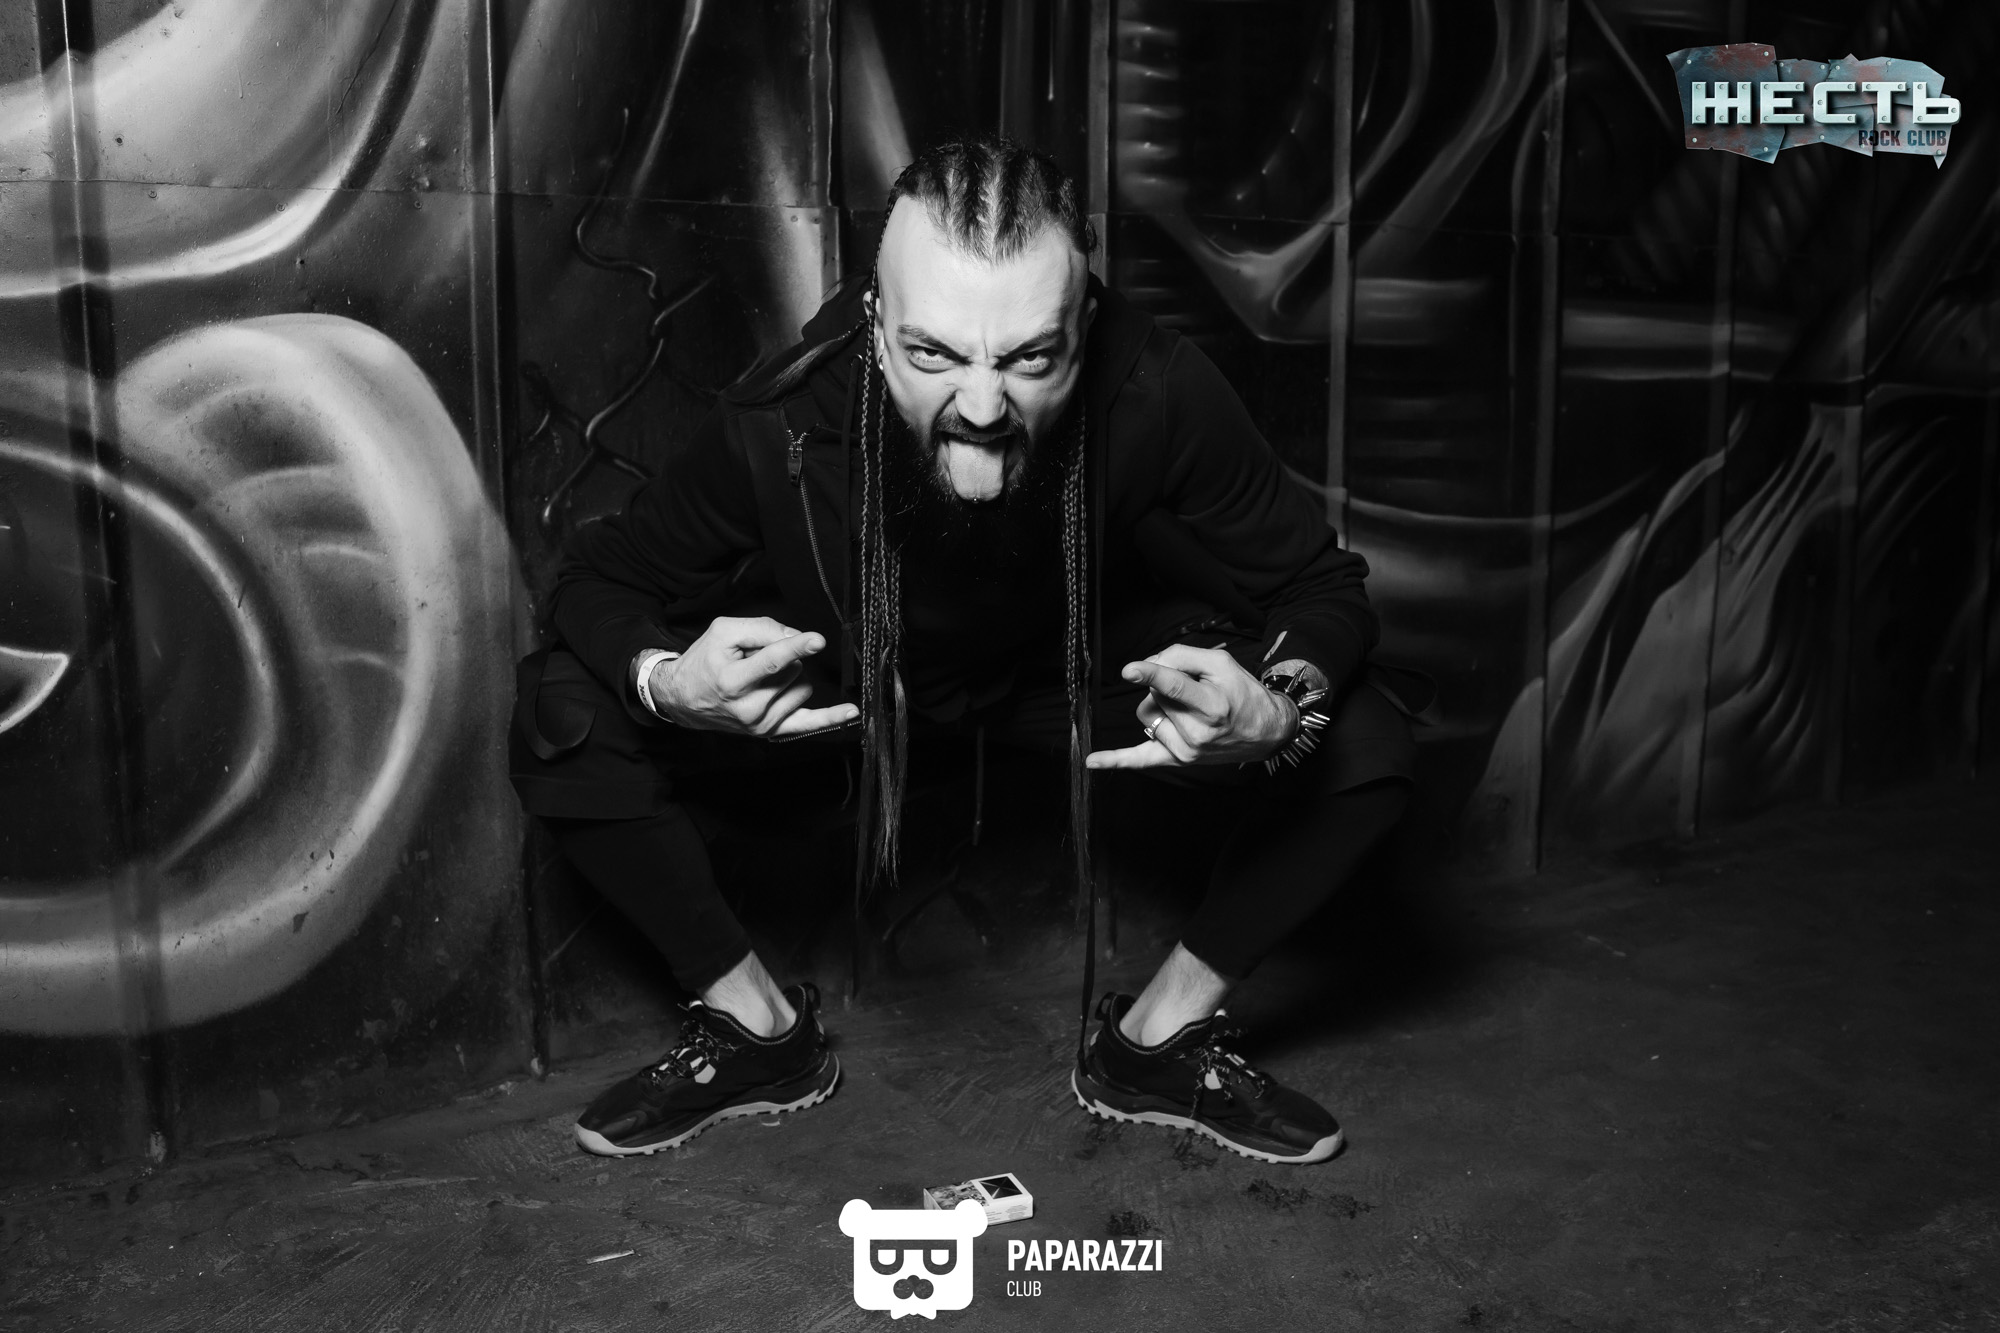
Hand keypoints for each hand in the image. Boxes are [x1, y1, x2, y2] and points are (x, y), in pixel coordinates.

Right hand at [648, 616, 859, 738]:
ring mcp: (761, 723)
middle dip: (783, 656)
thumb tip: (795, 637)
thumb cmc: (704, 662)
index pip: (772, 661)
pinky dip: (830, 717)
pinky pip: (808, 723)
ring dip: (790, 677)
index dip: (796, 646)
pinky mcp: (770, 732)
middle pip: (792, 670)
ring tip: (761, 677)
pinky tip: (851, 712)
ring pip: (802, 687)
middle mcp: (748, 707)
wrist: (683, 699)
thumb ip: (760, 629)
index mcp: (732, 681)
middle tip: (755, 659)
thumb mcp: (723, 632)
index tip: (816, 640)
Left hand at [1085, 644, 1295, 769]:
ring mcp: (1186, 750)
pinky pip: (1141, 759)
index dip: (1151, 673)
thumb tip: (1148, 666)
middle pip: (1155, 696)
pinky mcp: (1178, 760)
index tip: (1130, 669)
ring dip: (1158, 706)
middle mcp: (1198, 732)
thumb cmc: (1242, 694)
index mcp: (1212, 705)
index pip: (1175, 686)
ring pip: (1146, 715)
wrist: (1265, 731)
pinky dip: (1117, 760)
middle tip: (1192, 688)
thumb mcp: (1221, 664)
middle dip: (1164, 685)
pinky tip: (1092, 762)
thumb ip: (1182, 657)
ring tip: (1189, 709)